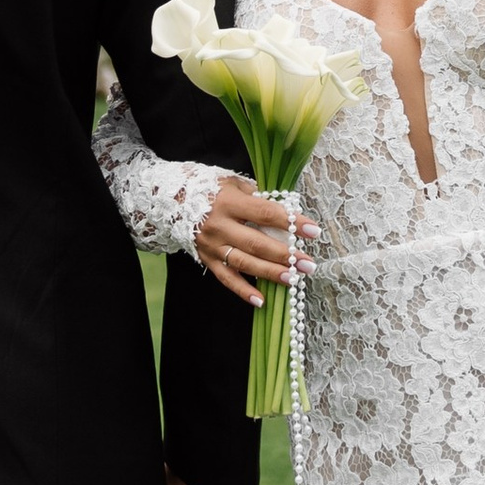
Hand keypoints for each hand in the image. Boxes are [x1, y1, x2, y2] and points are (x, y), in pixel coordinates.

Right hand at [193, 175, 314, 307]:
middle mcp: (219, 225)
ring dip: (270, 273)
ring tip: (293, 279)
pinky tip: (261, 301)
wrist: (171, 199)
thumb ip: (258, 197)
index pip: (266, 213)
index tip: (314, 230)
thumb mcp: (234, 183)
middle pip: (257, 243)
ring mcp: (212, 245)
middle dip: (285, 255)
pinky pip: (226, 278)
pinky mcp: (207, 259)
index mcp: (229, 202)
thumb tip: (287, 213)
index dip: (292, 222)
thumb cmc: (210, 188)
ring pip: (244, 263)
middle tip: (308, 263)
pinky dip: (243, 291)